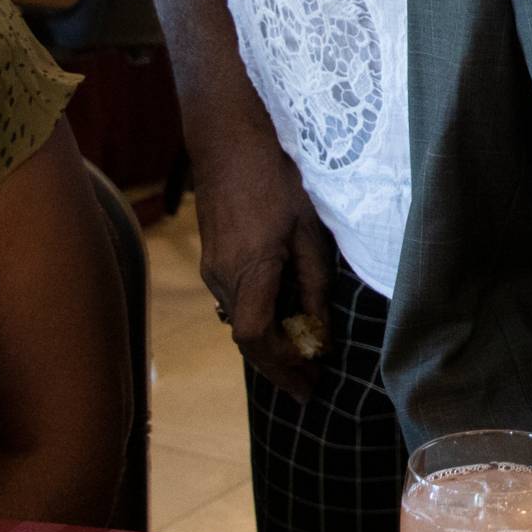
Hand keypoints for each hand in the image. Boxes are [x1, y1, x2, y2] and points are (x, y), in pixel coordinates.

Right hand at [192, 123, 334, 401]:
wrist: (228, 144)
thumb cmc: (276, 179)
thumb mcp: (309, 231)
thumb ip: (314, 285)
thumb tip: (320, 333)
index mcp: (249, 270)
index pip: (256, 339)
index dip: (282, 369)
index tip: (308, 387)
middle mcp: (221, 277)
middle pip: (247, 339)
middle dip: (279, 366)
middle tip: (311, 384)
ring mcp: (211, 270)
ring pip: (240, 322)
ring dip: (270, 344)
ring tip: (305, 355)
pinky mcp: (211, 260)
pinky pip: (235, 303)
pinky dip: (260, 320)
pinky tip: (284, 318)